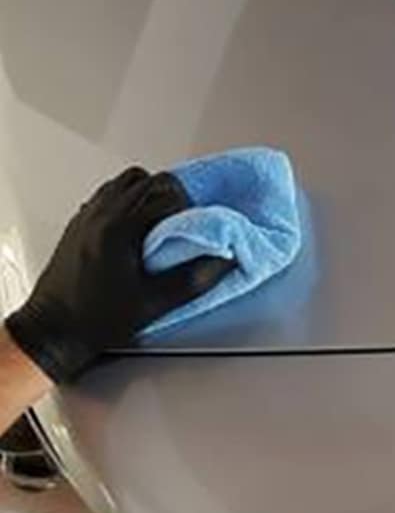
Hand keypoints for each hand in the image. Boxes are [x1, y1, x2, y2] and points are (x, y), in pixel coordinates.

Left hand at [4, 167, 232, 381]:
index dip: (189, 208)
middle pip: (146, 181)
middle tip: (184, 217)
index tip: (196, 226)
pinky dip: (126, 199)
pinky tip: (134, 224)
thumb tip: (222, 262)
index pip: (165, 196)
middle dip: (172, 194)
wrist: (53, 332)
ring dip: (148, 192)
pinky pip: (106, 194)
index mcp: (119, 229)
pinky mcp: (77, 225)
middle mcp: (99, 216)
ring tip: (160, 217)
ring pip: (124, 182)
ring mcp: (85, 218)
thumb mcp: (154, 304)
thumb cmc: (97, 320)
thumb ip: (193, 279)